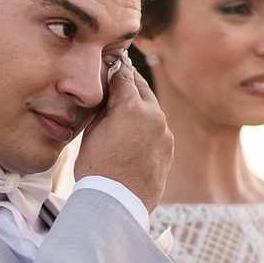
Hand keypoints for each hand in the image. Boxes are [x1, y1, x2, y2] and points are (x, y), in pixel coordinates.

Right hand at [75, 57, 172, 212]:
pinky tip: (135, 129)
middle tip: (122, 72)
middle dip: (131, 81)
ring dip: (140, 103)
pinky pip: (158, 128)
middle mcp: (154, 115)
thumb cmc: (97, 168)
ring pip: (152, 108)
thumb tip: (112, 90)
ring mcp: (165, 132)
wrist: (117, 203)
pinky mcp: (169, 147)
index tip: (114, 60)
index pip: (124, 75)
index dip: (116, 67)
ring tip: (126, 103)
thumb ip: (106, 106)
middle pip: (142, 87)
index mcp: (131, 107)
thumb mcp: (94, 130)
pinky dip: (148, 124)